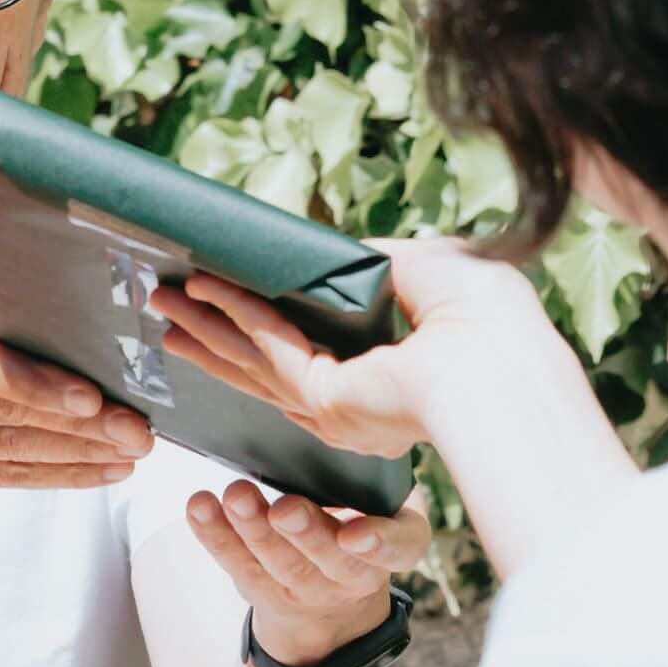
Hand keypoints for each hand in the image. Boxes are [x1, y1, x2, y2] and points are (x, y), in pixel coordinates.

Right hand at [0, 271, 153, 490]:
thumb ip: (8, 296)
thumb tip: (87, 292)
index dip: (35, 384)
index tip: (91, 398)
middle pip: (0, 413)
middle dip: (77, 426)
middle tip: (136, 431)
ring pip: (4, 452)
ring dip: (76, 456)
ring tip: (130, 452)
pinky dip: (55, 477)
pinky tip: (101, 471)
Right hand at [153, 237, 564, 457]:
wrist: (506, 359)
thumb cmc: (488, 316)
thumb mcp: (424, 269)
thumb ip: (371, 265)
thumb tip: (336, 258)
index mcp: (380, 376)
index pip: (307, 354)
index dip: (258, 327)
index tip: (220, 299)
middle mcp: (354, 404)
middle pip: (262, 365)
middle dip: (211, 335)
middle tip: (166, 308)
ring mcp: (336, 409)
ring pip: (253, 360)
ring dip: (206, 325)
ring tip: (162, 302)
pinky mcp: (326, 403)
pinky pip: (269, 346)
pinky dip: (234, 312)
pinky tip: (204, 289)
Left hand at [186, 480, 430, 666]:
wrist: (333, 599)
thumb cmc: (365, 522)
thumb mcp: (390, 505)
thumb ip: (377, 476)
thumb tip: (344, 418)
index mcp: (396, 548)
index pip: (398, 550)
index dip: (378, 544)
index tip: (353, 535)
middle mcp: (354, 576)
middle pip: (330, 559)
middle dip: (305, 533)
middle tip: (283, 509)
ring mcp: (307, 588)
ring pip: (279, 563)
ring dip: (253, 529)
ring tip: (235, 497)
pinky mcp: (264, 589)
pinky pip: (238, 563)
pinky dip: (215, 534)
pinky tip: (199, 507)